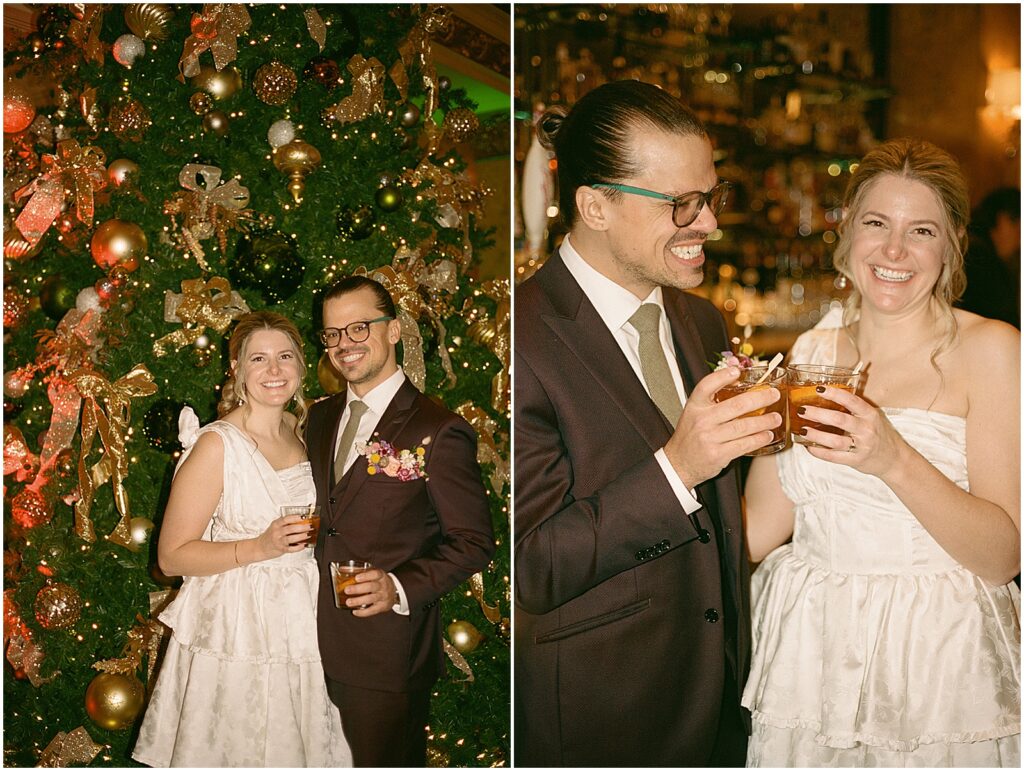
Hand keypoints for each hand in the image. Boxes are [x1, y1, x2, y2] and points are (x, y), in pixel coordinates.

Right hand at [254, 514, 309, 559]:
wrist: (260, 547)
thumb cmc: (270, 536)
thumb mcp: (275, 527)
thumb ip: (286, 523)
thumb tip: (301, 521)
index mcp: (276, 524)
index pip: (286, 519)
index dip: (296, 517)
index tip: (304, 517)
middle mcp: (276, 532)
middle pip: (291, 528)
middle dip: (302, 527)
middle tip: (309, 526)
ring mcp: (278, 541)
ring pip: (291, 538)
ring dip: (301, 536)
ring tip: (308, 534)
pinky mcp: (281, 549)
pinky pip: (291, 549)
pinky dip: (298, 547)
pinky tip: (303, 545)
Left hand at [346, 568, 396, 616]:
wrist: (394, 591)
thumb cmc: (378, 581)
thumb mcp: (372, 573)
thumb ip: (359, 571)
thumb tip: (342, 569)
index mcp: (381, 576)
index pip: (375, 574)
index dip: (366, 576)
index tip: (357, 578)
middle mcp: (383, 586)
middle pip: (372, 587)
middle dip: (358, 589)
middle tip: (347, 590)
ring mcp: (383, 597)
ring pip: (371, 599)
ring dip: (359, 601)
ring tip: (348, 602)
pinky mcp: (382, 606)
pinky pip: (373, 610)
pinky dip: (363, 612)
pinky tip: (355, 611)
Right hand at [664, 367, 781, 488]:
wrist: (678, 463)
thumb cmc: (690, 437)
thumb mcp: (693, 414)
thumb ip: (711, 402)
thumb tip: (739, 388)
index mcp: (694, 407)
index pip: (706, 386)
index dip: (722, 377)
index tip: (737, 371)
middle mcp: (701, 420)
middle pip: (735, 405)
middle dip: (759, 399)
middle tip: (773, 395)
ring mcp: (710, 438)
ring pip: (743, 426)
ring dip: (764, 421)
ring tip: (775, 418)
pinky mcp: (718, 454)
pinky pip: (744, 444)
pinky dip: (758, 439)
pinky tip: (766, 435)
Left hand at [799, 386, 906, 476]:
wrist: (894, 458)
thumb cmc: (878, 434)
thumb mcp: (870, 417)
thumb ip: (853, 409)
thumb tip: (823, 397)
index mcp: (870, 414)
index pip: (852, 401)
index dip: (834, 394)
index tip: (818, 389)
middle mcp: (866, 429)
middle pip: (839, 420)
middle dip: (818, 414)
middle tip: (802, 409)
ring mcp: (861, 446)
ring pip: (834, 441)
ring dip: (815, 435)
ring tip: (802, 430)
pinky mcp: (855, 460)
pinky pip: (833, 457)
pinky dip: (818, 451)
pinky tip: (808, 446)